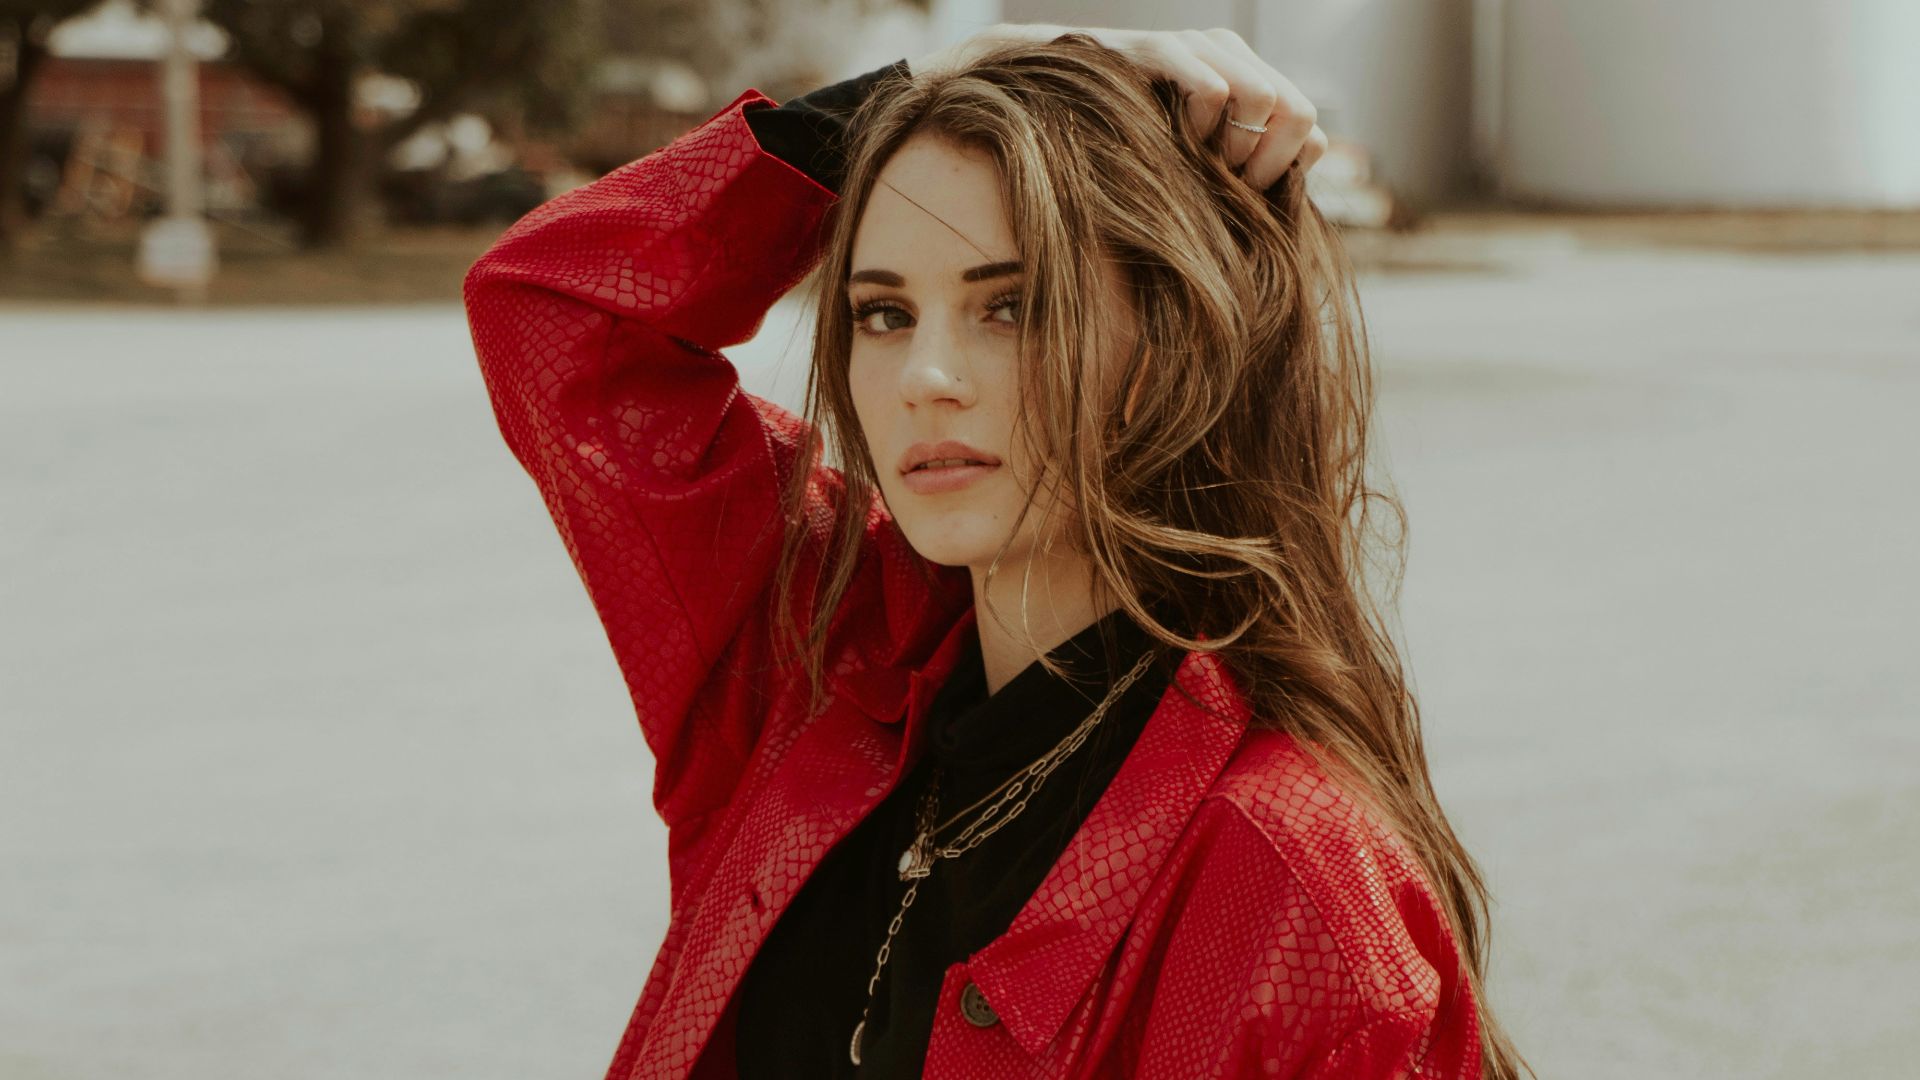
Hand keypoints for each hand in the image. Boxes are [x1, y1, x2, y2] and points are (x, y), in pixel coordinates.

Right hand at [917, 24, 1325, 190]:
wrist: (1045, 98)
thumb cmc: (1117, 140)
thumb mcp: (1185, 158)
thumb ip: (1229, 168)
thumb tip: (1281, 205)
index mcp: (1246, 77)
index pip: (1308, 124)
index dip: (1287, 168)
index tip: (1248, 195)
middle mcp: (1231, 53)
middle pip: (1299, 112)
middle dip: (1268, 163)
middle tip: (1228, 186)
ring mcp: (1198, 46)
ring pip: (1265, 99)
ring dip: (1236, 147)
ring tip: (1201, 162)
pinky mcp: (1161, 49)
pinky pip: (1212, 89)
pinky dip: (1203, 127)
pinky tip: (1175, 140)